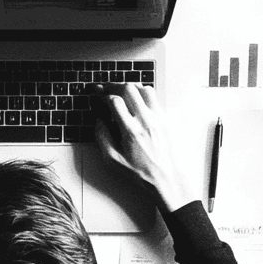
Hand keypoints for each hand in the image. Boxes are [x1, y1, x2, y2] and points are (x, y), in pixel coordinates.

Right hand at [92, 83, 198, 213]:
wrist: (165, 177)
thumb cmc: (140, 171)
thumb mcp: (113, 159)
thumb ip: (102, 137)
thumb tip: (98, 120)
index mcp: (131, 130)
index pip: (114, 101)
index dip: (102, 95)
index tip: (97, 95)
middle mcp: (145, 120)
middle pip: (129, 89)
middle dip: (114, 86)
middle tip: (106, 88)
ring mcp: (157, 118)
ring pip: (144, 89)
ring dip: (130, 87)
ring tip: (121, 91)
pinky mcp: (165, 119)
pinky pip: (154, 98)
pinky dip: (143, 94)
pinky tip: (136, 100)